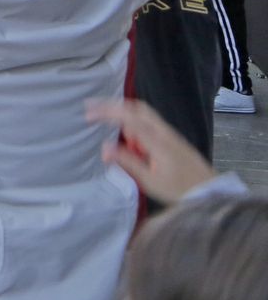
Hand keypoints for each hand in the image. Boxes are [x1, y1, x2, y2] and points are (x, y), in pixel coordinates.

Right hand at [87, 98, 215, 204]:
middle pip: (138, 108)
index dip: (107, 113)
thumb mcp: (150, 181)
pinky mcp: (174, 140)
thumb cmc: (179, 190)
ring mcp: (171, 135)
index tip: (88, 114)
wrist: (211, 192)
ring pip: (145, 116)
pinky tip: (134, 146)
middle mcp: (165, 133)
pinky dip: (136, 128)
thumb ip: (127, 162)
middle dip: (115, 107)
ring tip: (120, 142)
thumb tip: (105, 148)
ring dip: (127, 120)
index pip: (128, 118)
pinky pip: (151, 125)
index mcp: (157, 142)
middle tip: (95, 111)